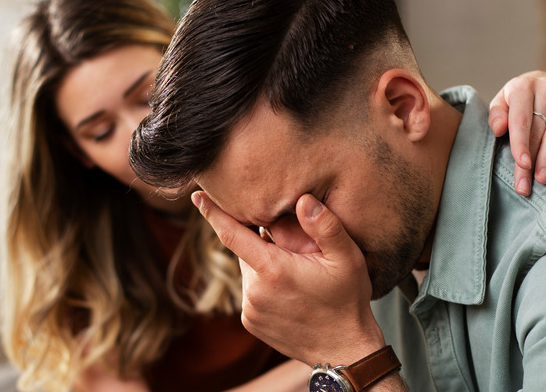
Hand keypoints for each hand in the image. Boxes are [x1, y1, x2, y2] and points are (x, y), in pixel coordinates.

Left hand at [192, 191, 384, 365]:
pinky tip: (290, 289)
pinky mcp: (250, 323)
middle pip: (245, 250)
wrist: (344, 350)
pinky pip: (251, 291)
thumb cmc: (347, 300)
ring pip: (249, 270)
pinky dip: (264, 283)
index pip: (232, 234)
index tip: (198, 196)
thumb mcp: (347, 258)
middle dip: (260, 240)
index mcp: (273, 271)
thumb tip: (303, 200)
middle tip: (294, 245)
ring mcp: (250, 310)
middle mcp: (254, 292)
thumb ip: (326, 226)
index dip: (213, 212)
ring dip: (264, 262)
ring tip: (297, 271)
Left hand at [488, 70, 545, 195]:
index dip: (521, 144)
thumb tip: (498, 130)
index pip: (521, 121)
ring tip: (541, 179)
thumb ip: (497, 114)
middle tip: (525, 185)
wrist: (545, 80)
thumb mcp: (502, 100)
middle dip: (531, 161)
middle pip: (538, 132)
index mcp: (524, 87)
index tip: (521, 165)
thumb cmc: (517, 98)